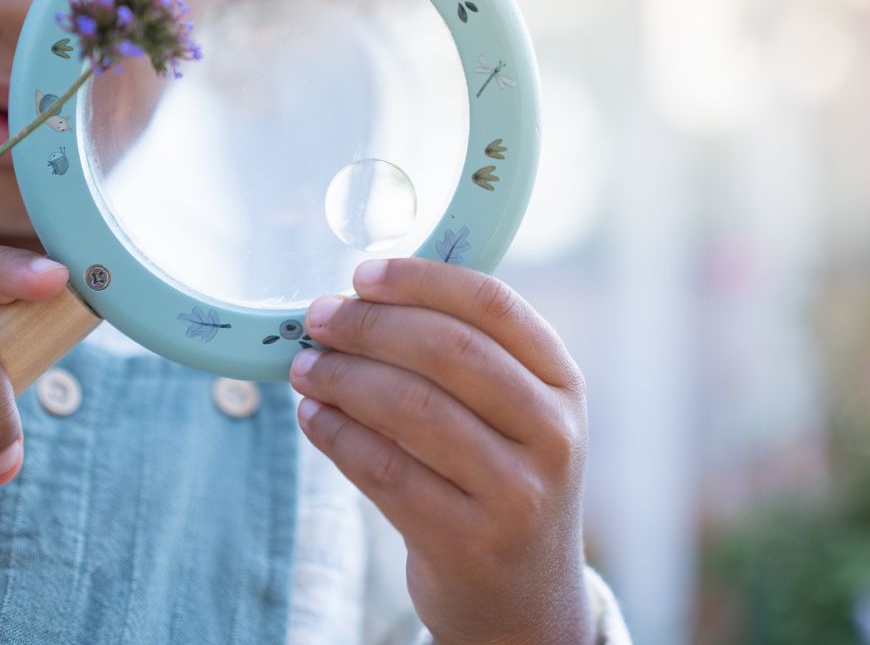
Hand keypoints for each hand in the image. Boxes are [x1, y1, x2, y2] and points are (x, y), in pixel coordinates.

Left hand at [289, 258, 592, 644]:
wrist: (525, 594)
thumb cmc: (501, 475)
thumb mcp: (515, 412)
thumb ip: (463, 353)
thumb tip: (360, 299)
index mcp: (562, 380)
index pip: (492, 304)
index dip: (420, 280)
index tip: (363, 274)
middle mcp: (551, 432)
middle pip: (449, 350)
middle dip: (371, 326)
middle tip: (320, 318)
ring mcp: (516, 491)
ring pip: (411, 408)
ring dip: (344, 378)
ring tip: (306, 367)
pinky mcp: (468, 541)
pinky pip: (385, 470)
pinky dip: (338, 435)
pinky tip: (314, 416)